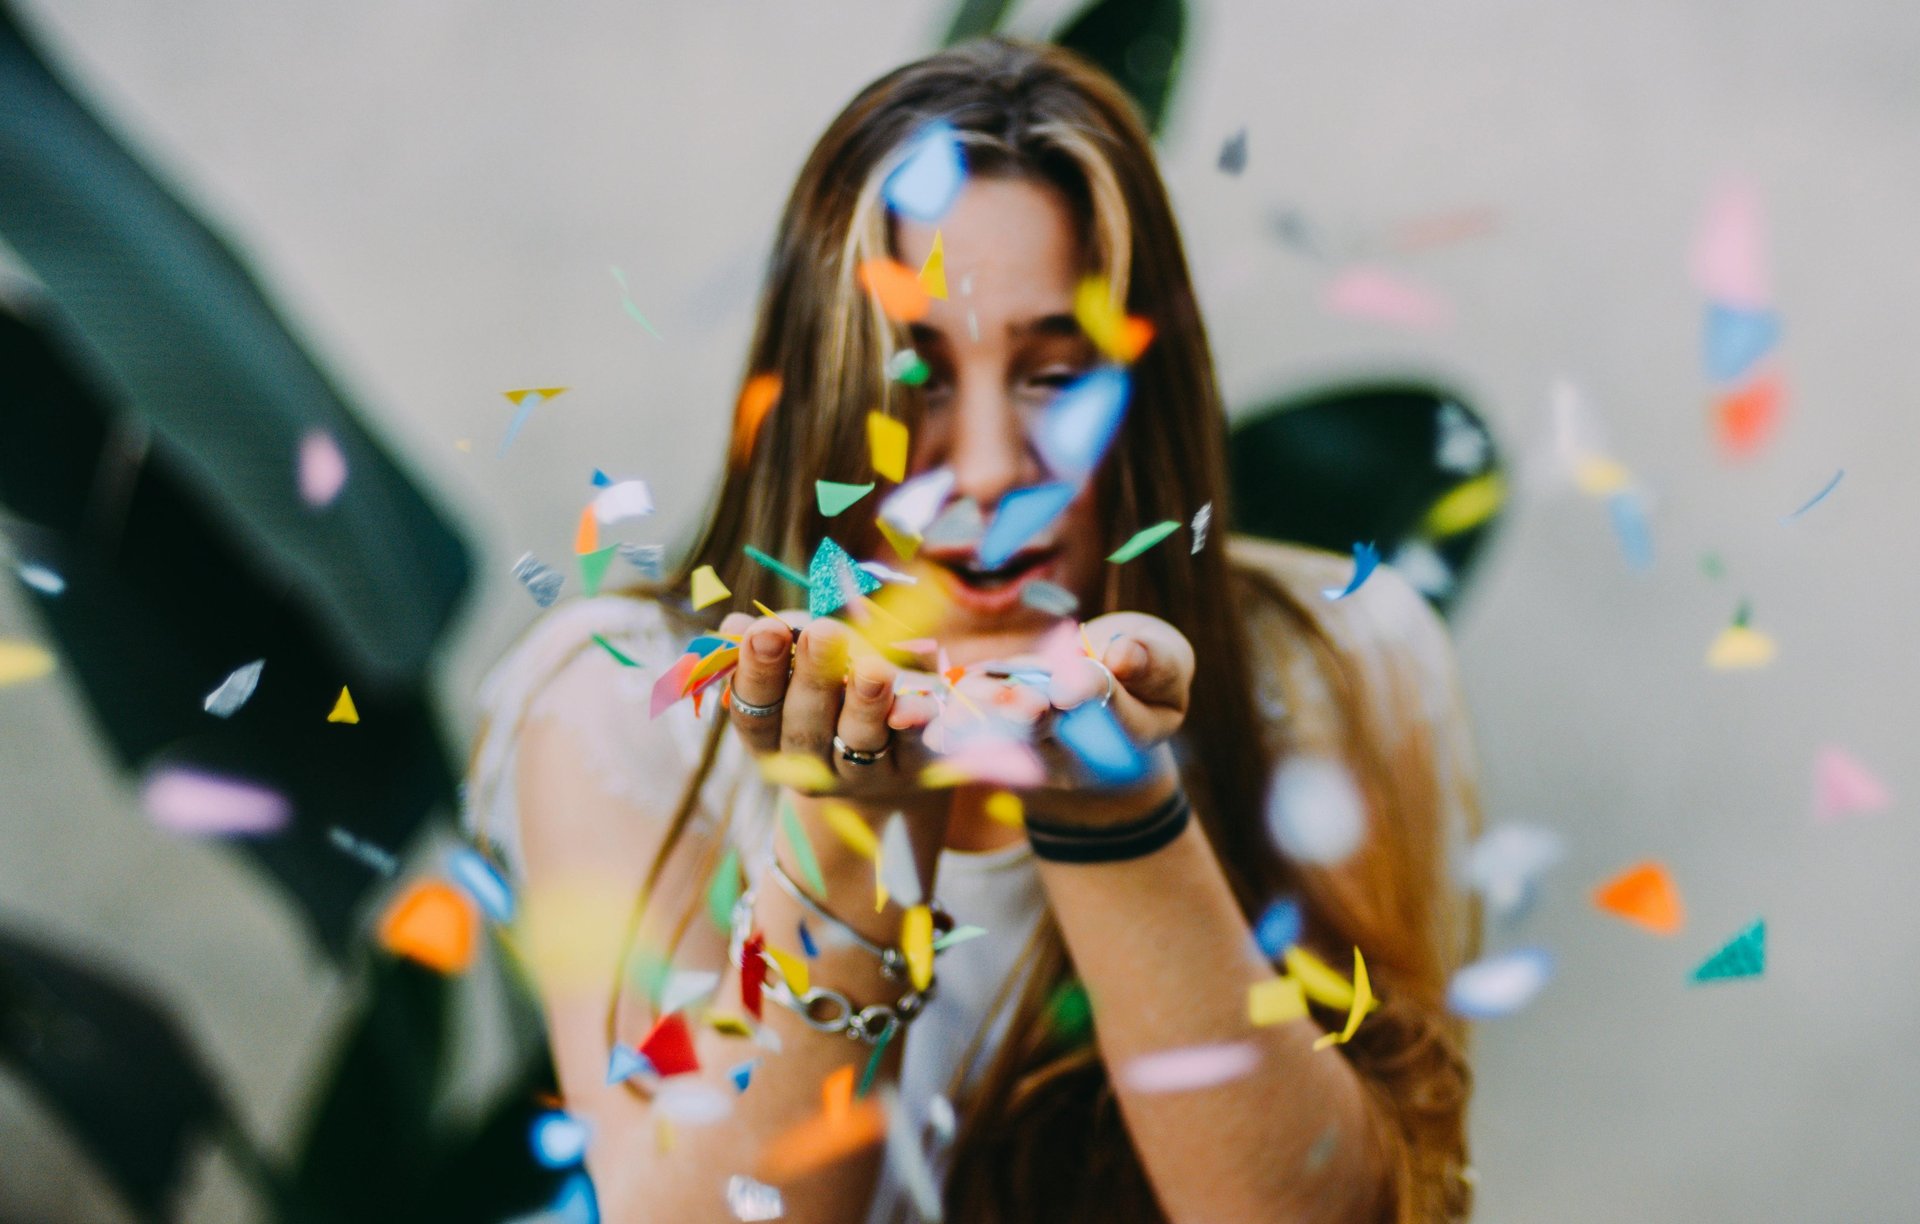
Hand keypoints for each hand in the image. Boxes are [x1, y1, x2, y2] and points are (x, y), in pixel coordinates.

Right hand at [719, 610, 933, 805]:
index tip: (766, 628)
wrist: (890, 755)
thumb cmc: (832, 690)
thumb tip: (735, 626)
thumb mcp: (800, 663)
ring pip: (858, 741)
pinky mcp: (912, 769)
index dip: (758, 672)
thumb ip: (773, 642)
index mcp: (772, 738)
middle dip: (814, 678)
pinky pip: (914, 747)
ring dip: (864, 704)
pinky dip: (916, 725)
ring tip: (873, 668)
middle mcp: (811, 763)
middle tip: (823, 632)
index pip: (755, 712)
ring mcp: (862, 773)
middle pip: (805, 728)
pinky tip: (915, 706)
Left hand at [894, 612, 1195, 821]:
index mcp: (1126, 730)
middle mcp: (1073, 746)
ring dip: (964, 726)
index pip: (1108, 710)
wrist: (1109, 694)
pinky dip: (939, 718)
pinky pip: (966, 725)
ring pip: (995, 735)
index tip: (1074, 685)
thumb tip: (1123, 654)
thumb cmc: (1149, 671)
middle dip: (1017, 718)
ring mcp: (1031, 743)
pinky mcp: (994, 730)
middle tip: (996, 706)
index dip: (1091, 695)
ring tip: (935, 724)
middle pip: (1043, 731)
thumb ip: (1152, 661)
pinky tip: (907, 713)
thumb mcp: (1165, 663)